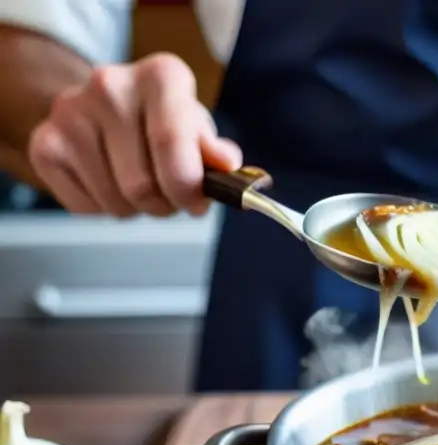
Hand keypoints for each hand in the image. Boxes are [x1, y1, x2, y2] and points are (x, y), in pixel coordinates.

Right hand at [28, 53, 241, 217]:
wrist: (101, 107)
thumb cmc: (161, 121)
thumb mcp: (197, 128)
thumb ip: (216, 152)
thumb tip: (226, 164)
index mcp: (160, 77)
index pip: (171, 144)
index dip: (188, 189)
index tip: (196, 203)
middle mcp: (110, 85)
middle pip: (141, 185)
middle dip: (164, 204)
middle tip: (169, 196)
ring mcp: (70, 113)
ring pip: (114, 201)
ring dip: (135, 209)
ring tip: (139, 185)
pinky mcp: (44, 143)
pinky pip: (84, 207)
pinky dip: (104, 208)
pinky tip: (109, 181)